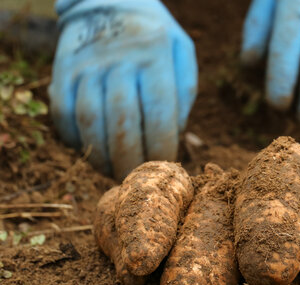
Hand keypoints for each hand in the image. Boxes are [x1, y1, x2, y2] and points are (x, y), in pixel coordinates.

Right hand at [49, 0, 196, 179]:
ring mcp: (85, 65)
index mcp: (154, 55)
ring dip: (102, 156)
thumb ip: (183, 92)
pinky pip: (64, 114)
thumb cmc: (154, 35)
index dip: (161, 148)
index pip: (159, 113)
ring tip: (115, 173)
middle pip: (122, 122)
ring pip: (90, 121)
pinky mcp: (62, 71)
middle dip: (130, 160)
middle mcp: (117, 60)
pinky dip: (76, 140)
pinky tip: (92, 153)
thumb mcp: (181, 51)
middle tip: (137, 180)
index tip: (164, 167)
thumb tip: (173, 135)